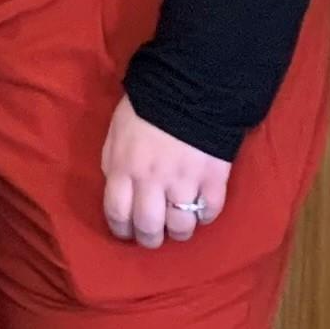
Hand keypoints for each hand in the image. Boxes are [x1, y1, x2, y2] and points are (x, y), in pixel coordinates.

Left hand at [100, 96, 229, 248]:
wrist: (187, 89)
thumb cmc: (143, 110)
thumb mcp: (115, 135)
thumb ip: (115, 165)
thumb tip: (118, 192)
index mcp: (124, 168)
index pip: (117, 214)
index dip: (120, 230)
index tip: (125, 233)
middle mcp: (153, 181)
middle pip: (149, 228)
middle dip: (149, 239)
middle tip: (152, 238)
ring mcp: (185, 182)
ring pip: (182, 227)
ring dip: (178, 232)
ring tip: (177, 226)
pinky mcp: (214, 179)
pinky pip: (210, 212)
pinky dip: (204, 217)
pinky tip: (199, 210)